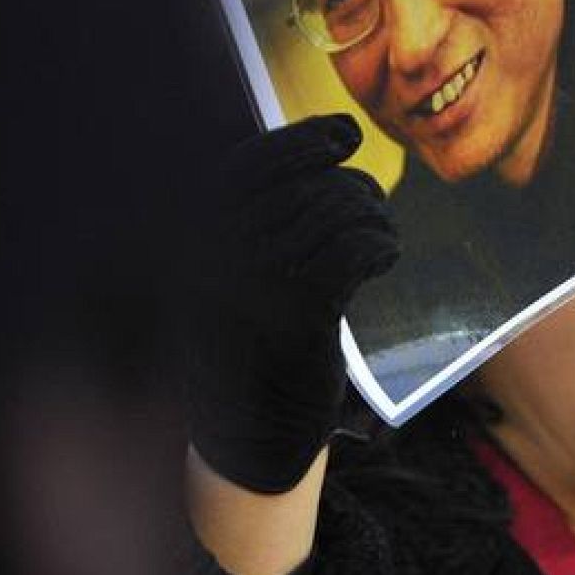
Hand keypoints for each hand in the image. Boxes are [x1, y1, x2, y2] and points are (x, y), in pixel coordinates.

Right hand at [188, 114, 398, 493]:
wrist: (252, 439)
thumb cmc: (252, 347)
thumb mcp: (236, 275)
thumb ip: (262, 218)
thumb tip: (323, 145)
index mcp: (190, 241)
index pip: (247, 166)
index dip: (302, 140)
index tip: (346, 135)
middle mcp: (211, 256)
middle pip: (304, 187)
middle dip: (352, 188)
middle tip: (374, 209)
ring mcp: (251, 285)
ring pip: (335, 213)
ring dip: (373, 217)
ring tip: (381, 238)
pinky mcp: (296, 316)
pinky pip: (353, 249)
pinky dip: (380, 245)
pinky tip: (384, 257)